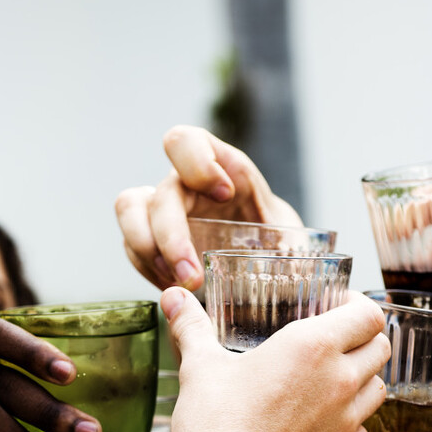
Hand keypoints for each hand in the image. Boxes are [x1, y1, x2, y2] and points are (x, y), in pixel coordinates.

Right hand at [116, 125, 301, 290]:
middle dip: (171, 236)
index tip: (225, 196)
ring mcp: (163, 211)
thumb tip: (302, 272)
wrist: (266, 263)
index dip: (197, 163)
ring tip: (177, 284)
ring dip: (147, 250)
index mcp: (219, 167)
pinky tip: (174, 289)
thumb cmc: (277, 242)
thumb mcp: (291, 237)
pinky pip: (132, 248)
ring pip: (129, 211)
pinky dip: (148, 271)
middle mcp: (185, 184)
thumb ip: (293, 247)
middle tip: (193, 276)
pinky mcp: (151, 240)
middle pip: (159, 192)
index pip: (187, 142)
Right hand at [164, 287, 389, 431]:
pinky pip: (363, 431)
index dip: (357, 306)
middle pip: (380, 348)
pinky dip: (351, 423)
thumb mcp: (199, 366)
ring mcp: (346, 421)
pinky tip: (324, 423)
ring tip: (332, 381)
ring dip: (362, 380)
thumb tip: (173, 297)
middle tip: (335, 342)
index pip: (368, 314)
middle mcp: (340, 380)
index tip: (338, 306)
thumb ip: (192, 326)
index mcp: (312, 346)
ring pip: (378, 390)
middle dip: (363, 339)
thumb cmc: (214, 424)